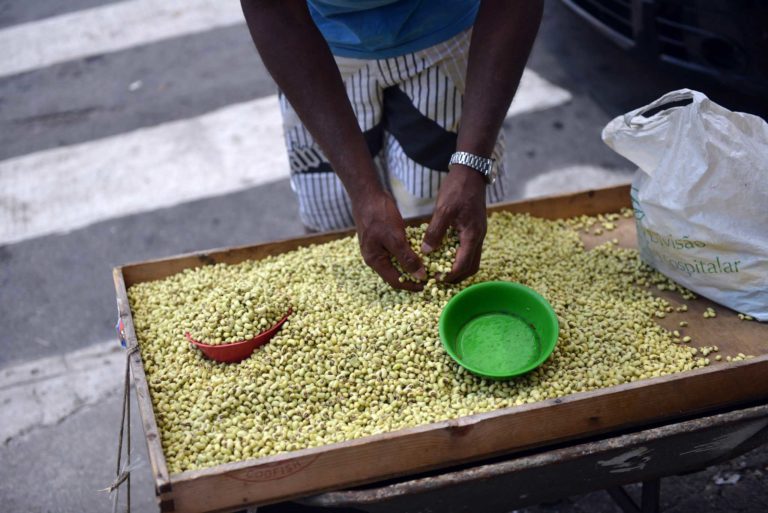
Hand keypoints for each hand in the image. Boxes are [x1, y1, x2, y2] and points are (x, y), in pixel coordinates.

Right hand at [352, 190, 426, 290]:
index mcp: (375, 261)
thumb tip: (420, 276)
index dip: (411, 286)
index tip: (427, 285)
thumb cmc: (379, 216)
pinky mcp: (380, 239)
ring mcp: (376, 248)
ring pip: (395, 263)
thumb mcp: (396, 238)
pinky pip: (395, 252)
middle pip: (395, 274)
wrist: (367, 195)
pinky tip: (417, 250)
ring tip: (426, 264)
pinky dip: (406, 253)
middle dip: (412, 276)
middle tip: (429, 275)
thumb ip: (407, 258)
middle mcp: (374, 258)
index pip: (394, 281)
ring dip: (410, 265)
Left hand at [422, 165, 486, 282]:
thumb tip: (427, 251)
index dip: (450, 275)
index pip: (463, 264)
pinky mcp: (474, 228)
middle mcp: (478, 237)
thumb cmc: (457, 189)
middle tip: (439, 279)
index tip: (436, 279)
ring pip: (471, 259)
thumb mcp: (443, 210)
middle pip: (471, 266)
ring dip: (458, 268)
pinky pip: (469, 249)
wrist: (470, 172)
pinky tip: (445, 254)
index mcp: (472, 235)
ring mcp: (478, 233)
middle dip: (457, 276)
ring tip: (441, 270)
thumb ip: (435, 232)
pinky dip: (459, 256)